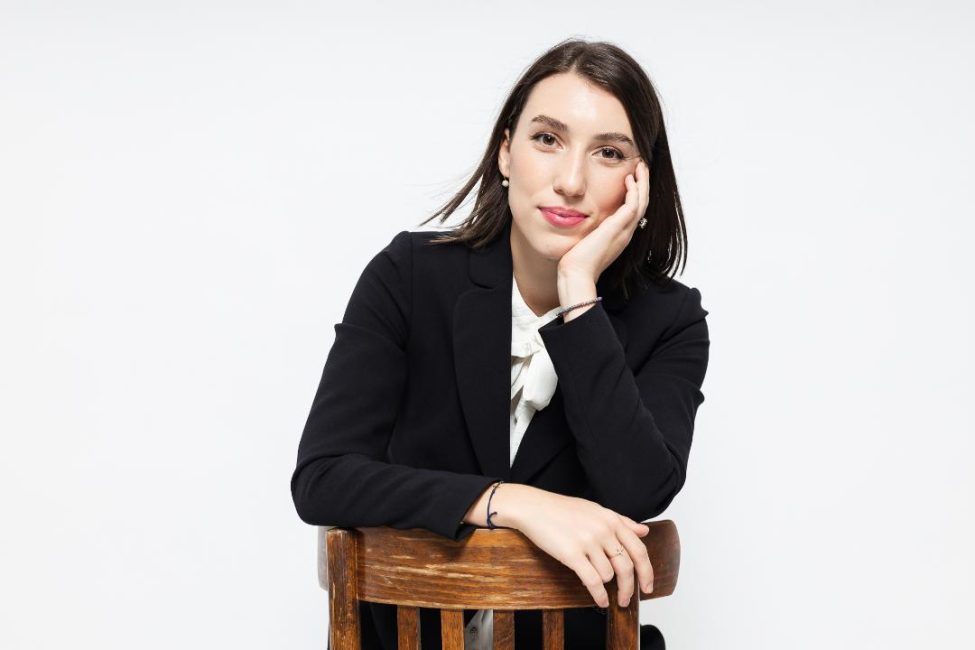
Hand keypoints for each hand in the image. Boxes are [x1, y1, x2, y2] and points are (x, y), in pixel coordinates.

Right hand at [501, 485, 654, 607]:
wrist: (533, 507)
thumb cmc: (562, 509)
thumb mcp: (596, 510)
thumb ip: (622, 521)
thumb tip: (644, 531)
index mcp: (611, 520)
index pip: (639, 550)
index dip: (647, 572)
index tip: (647, 586)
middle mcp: (603, 530)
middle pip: (627, 566)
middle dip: (629, 588)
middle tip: (626, 599)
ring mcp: (588, 542)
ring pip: (609, 575)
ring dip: (607, 586)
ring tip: (601, 588)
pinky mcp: (572, 554)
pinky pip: (593, 581)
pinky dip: (599, 595)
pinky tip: (600, 601)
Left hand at [557, 159, 649, 282]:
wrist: (576, 274)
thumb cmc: (577, 262)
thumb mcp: (586, 242)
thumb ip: (589, 231)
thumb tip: (581, 222)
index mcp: (620, 236)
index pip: (634, 211)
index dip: (636, 194)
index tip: (632, 178)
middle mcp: (625, 233)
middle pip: (643, 204)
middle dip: (643, 185)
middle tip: (642, 168)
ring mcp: (624, 232)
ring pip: (642, 202)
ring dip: (642, 183)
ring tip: (640, 167)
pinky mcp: (617, 229)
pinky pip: (633, 206)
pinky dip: (633, 191)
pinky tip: (629, 179)